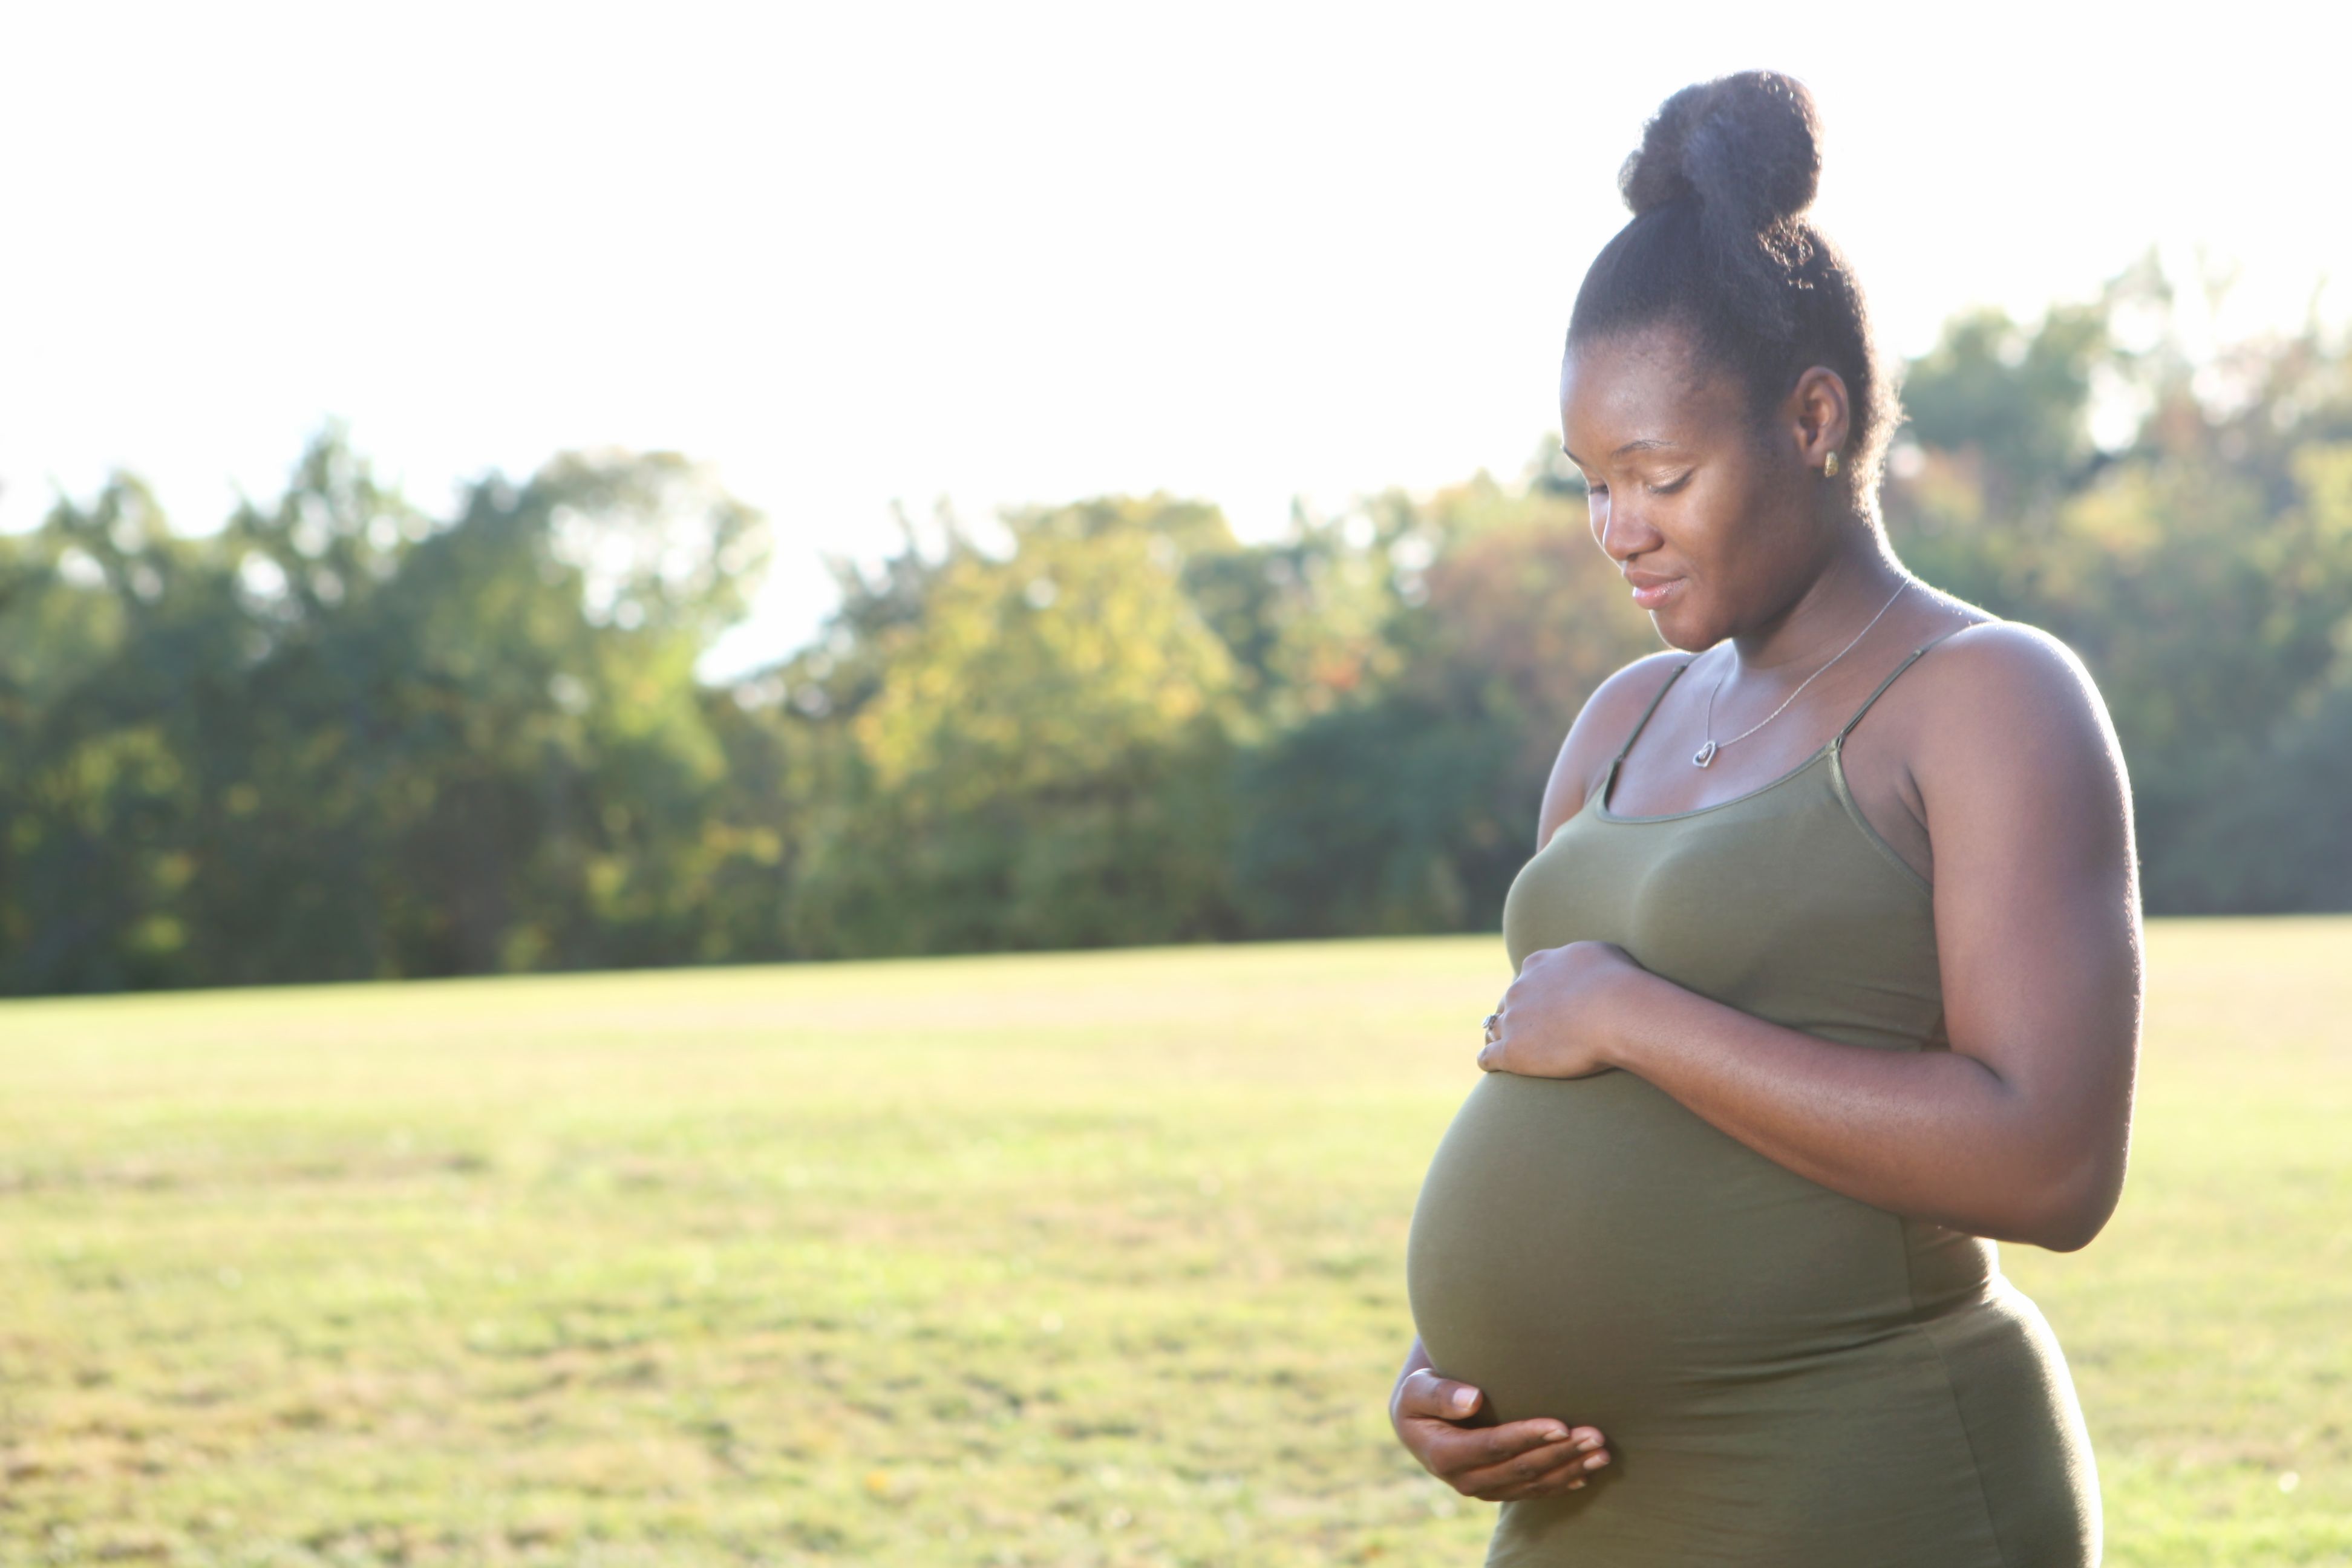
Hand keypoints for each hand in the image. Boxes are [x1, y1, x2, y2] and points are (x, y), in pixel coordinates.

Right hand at [1390, 1368, 1612, 1501]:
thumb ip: (1439, 1393)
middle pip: (1521, 1468)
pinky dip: (1562, 1482)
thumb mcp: (1417, 1389)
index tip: (1561, 1423)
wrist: (1418, 1424)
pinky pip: (1534, 1491)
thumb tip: (1472, 1399)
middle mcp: (1466, 1481)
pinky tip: (1586, 1472)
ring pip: (1534, 1483)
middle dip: (1561, 1452)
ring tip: (1602, 1452)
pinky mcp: (1499, 1490)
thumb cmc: (1420, 1397)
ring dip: (1570, 1468)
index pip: (1494, 1447)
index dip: (1529, 1436)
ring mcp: (1485, 1490)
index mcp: (1444, 1456)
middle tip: (1595, 1435)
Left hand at [1476, 941, 1645, 1078]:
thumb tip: (1581, 967)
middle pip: (1508, 1003)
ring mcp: (1512, 1020)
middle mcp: (1519, 989)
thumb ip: (1580, 960)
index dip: (1533, 995)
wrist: (1616, 1012)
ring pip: (1495, 1028)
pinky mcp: (1512, 1051)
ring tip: (1506, 1049)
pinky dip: (1488, 1061)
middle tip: (1529, 1032)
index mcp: (1537, 964)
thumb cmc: (1618, 982)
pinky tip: (1492, 1066)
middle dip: (1516, 1015)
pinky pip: (1488, 1057)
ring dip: (1500, 1037)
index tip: (1542, 1006)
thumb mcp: (1600, 954)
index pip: (1525, 979)